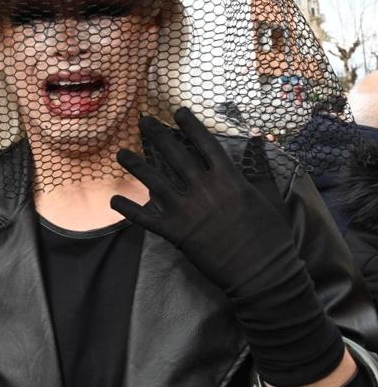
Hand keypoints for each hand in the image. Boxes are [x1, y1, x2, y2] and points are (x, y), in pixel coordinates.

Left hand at [110, 109, 289, 293]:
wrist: (263, 274)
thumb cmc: (272, 236)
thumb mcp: (270, 196)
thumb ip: (260, 167)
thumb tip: (259, 139)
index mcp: (229, 178)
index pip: (205, 143)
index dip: (190, 125)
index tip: (177, 112)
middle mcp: (203, 189)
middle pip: (175, 154)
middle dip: (157, 134)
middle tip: (143, 119)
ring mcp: (186, 210)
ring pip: (154, 181)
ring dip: (135, 165)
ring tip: (120, 154)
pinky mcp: (175, 232)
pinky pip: (145, 218)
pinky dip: (128, 209)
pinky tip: (114, 199)